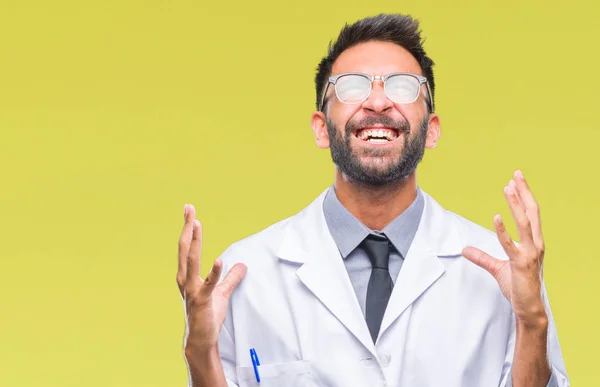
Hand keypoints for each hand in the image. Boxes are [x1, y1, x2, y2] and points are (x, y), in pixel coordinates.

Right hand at [177, 204, 246, 351]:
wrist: (201, 339)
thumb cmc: (208, 316)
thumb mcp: (222, 292)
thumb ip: (231, 278)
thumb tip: (242, 265)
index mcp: (188, 276)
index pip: (186, 248)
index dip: (188, 230)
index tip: (190, 212)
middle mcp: (186, 280)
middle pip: (184, 248)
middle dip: (187, 227)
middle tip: (189, 208)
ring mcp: (192, 290)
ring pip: (191, 261)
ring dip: (193, 241)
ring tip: (196, 224)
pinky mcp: (203, 300)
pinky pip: (209, 284)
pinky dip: (214, 273)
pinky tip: (219, 260)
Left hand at [462, 170, 546, 325]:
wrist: (528, 306)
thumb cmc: (517, 286)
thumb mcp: (498, 268)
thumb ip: (482, 257)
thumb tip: (465, 249)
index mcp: (534, 242)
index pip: (531, 213)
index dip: (525, 196)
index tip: (516, 181)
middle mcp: (536, 244)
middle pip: (532, 212)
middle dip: (524, 192)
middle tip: (516, 174)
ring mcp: (530, 253)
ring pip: (525, 223)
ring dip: (516, 204)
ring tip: (508, 188)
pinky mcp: (521, 264)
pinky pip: (511, 244)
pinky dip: (503, 230)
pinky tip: (496, 217)